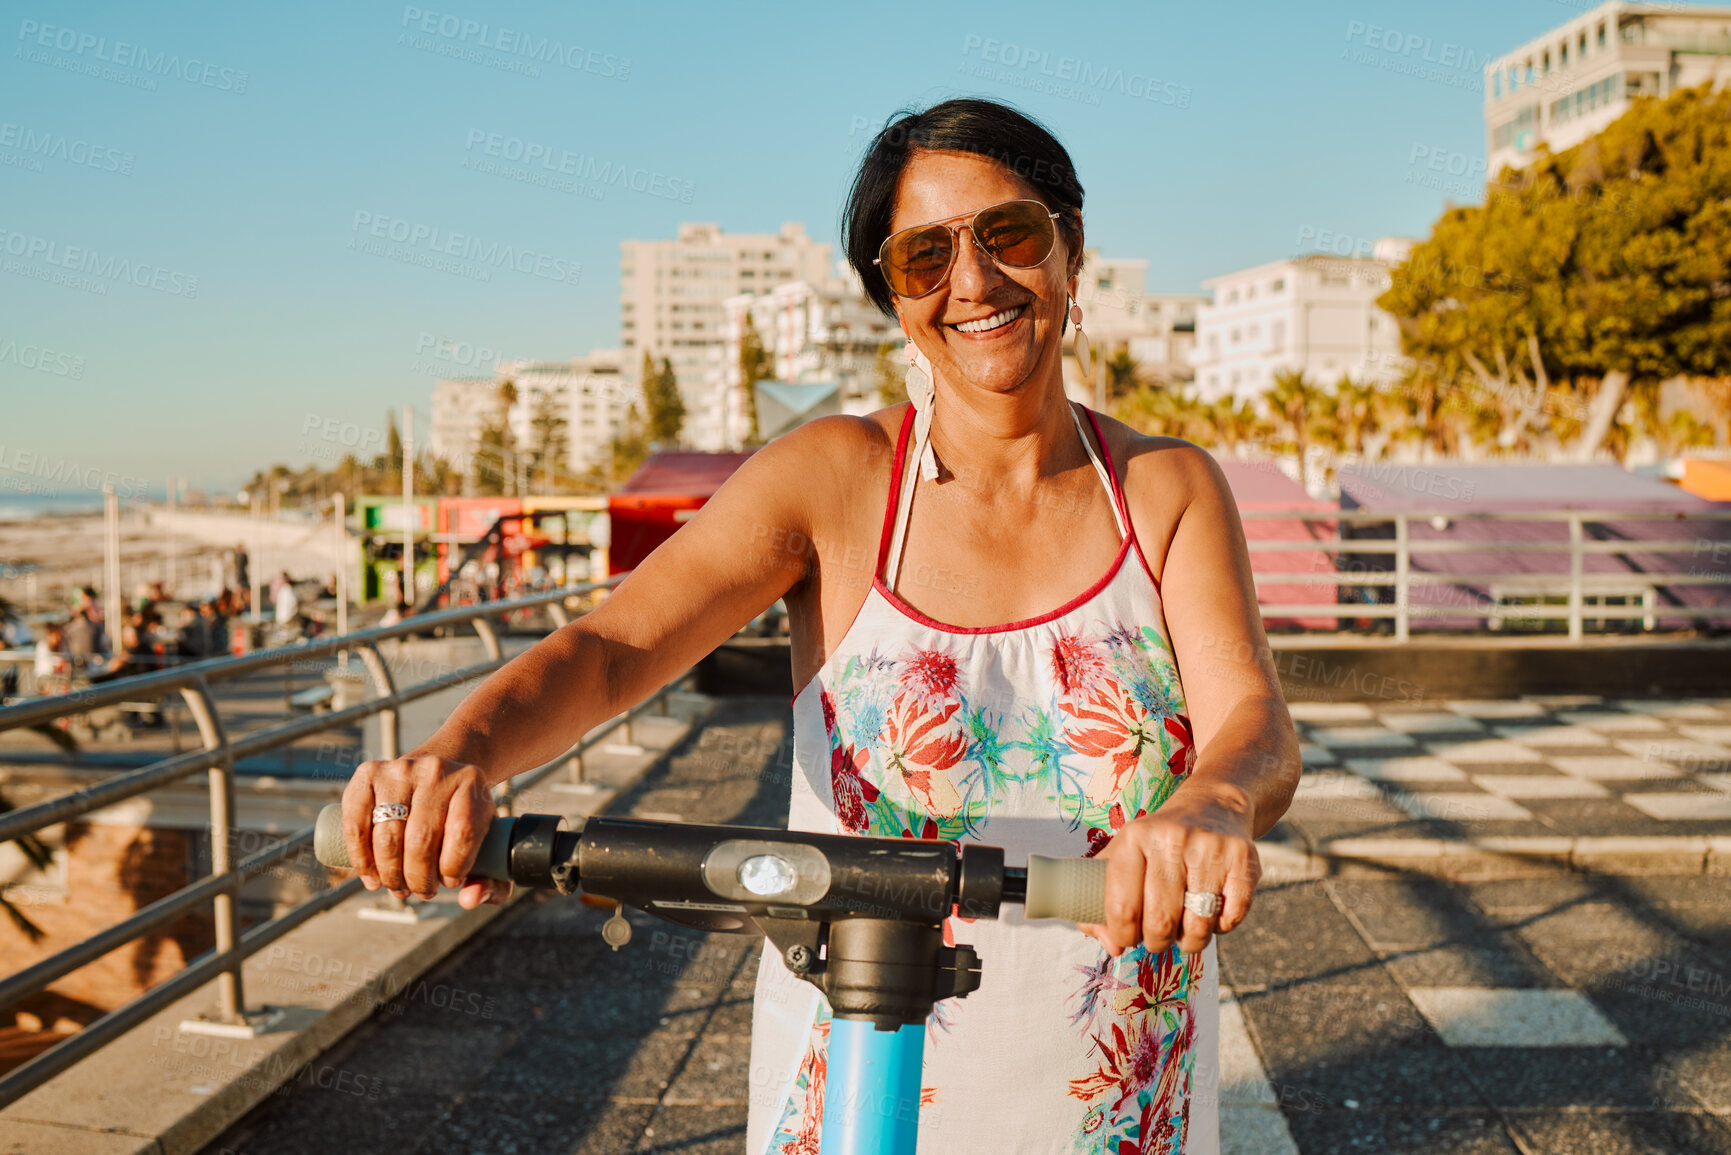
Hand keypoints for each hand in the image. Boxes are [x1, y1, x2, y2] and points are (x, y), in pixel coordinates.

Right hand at [340, 755, 512, 910]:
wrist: (438, 777)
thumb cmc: (463, 819)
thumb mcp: (488, 844)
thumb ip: (492, 881)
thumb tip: (468, 900)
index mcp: (472, 784)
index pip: (462, 833)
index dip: (454, 868)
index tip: (451, 881)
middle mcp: (436, 771)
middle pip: (421, 840)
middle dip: (419, 879)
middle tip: (422, 890)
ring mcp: (399, 770)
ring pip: (388, 838)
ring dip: (390, 875)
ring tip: (399, 887)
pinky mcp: (368, 774)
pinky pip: (356, 825)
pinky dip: (361, 860)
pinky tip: (372, 877)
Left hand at [1080, 785, 1260, 957]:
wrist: (1212, 807)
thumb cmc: (1157, 844)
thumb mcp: (1121, 858)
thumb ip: (1100, 903)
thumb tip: (1113, 947)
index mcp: (1135, 837)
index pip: (1123, 907)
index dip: (1123, 935)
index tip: (1128, 938)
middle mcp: (1172, 838)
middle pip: (1160, 922)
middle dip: (1157, 943)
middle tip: (1158, 938)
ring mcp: (1211, 847)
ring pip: (1198, 927)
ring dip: (1190, 940)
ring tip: (1184, 928)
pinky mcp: (1243, 858)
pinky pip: (1231, 919)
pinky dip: (1221, 927)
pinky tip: (1212, 910)